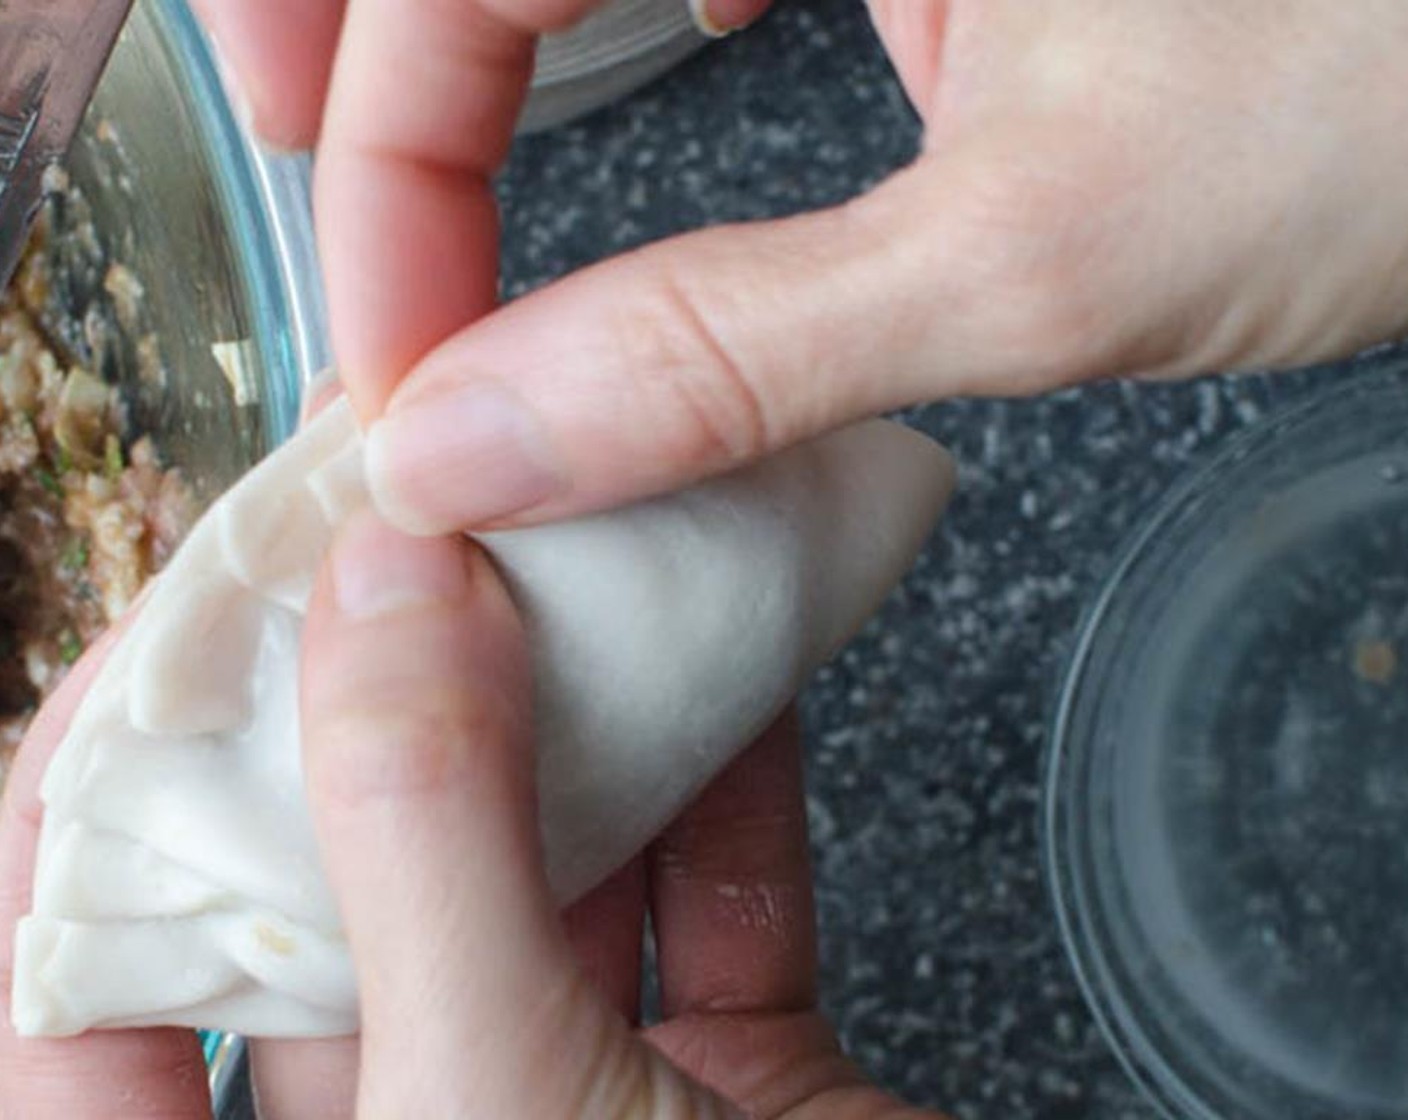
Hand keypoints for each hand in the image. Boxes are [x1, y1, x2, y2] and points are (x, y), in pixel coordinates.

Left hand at [0, 514, 945, 1117]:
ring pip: (529, 878)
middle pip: (327, 893)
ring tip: (563, 568)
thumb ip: (428, 839)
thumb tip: (385, 588)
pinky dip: (721, 781)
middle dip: (364, 708)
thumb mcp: (504, 1105)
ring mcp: (564, 1113)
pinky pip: (702, 903)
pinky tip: (727, 661)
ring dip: (563, 721)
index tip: (193, 617)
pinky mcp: (721, 1082)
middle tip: (397, 543)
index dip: (106, 788)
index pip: (76, 984)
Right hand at [197, 1, 1407, 534]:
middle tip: (303, 164)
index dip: (393, 147)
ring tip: (417, 141)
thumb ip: (732, 351)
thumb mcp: (1032, 257)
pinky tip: (663, 35)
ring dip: (488, 20)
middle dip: (386, 41)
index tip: (406, 361)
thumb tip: (476, 446)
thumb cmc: (1379, 104)